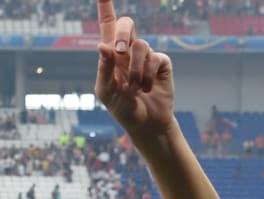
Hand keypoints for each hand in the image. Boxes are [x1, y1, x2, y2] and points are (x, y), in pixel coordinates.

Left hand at [95, 0, 174, 137]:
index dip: (106, 7)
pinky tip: (147, 88)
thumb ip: (104, 68)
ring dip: (135, 70)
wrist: (145, 122)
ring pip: (140, 45)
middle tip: (120, 50)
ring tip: (135, 88)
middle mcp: (128, 51)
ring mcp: (146, 55)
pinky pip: (154, 58)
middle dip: (124, 33)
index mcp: (111, 55)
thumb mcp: (106, 91)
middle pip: (126, 24)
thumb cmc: (121, 107)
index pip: (108, 25)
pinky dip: (147, 76)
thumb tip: (102, 45)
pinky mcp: (161, 62)